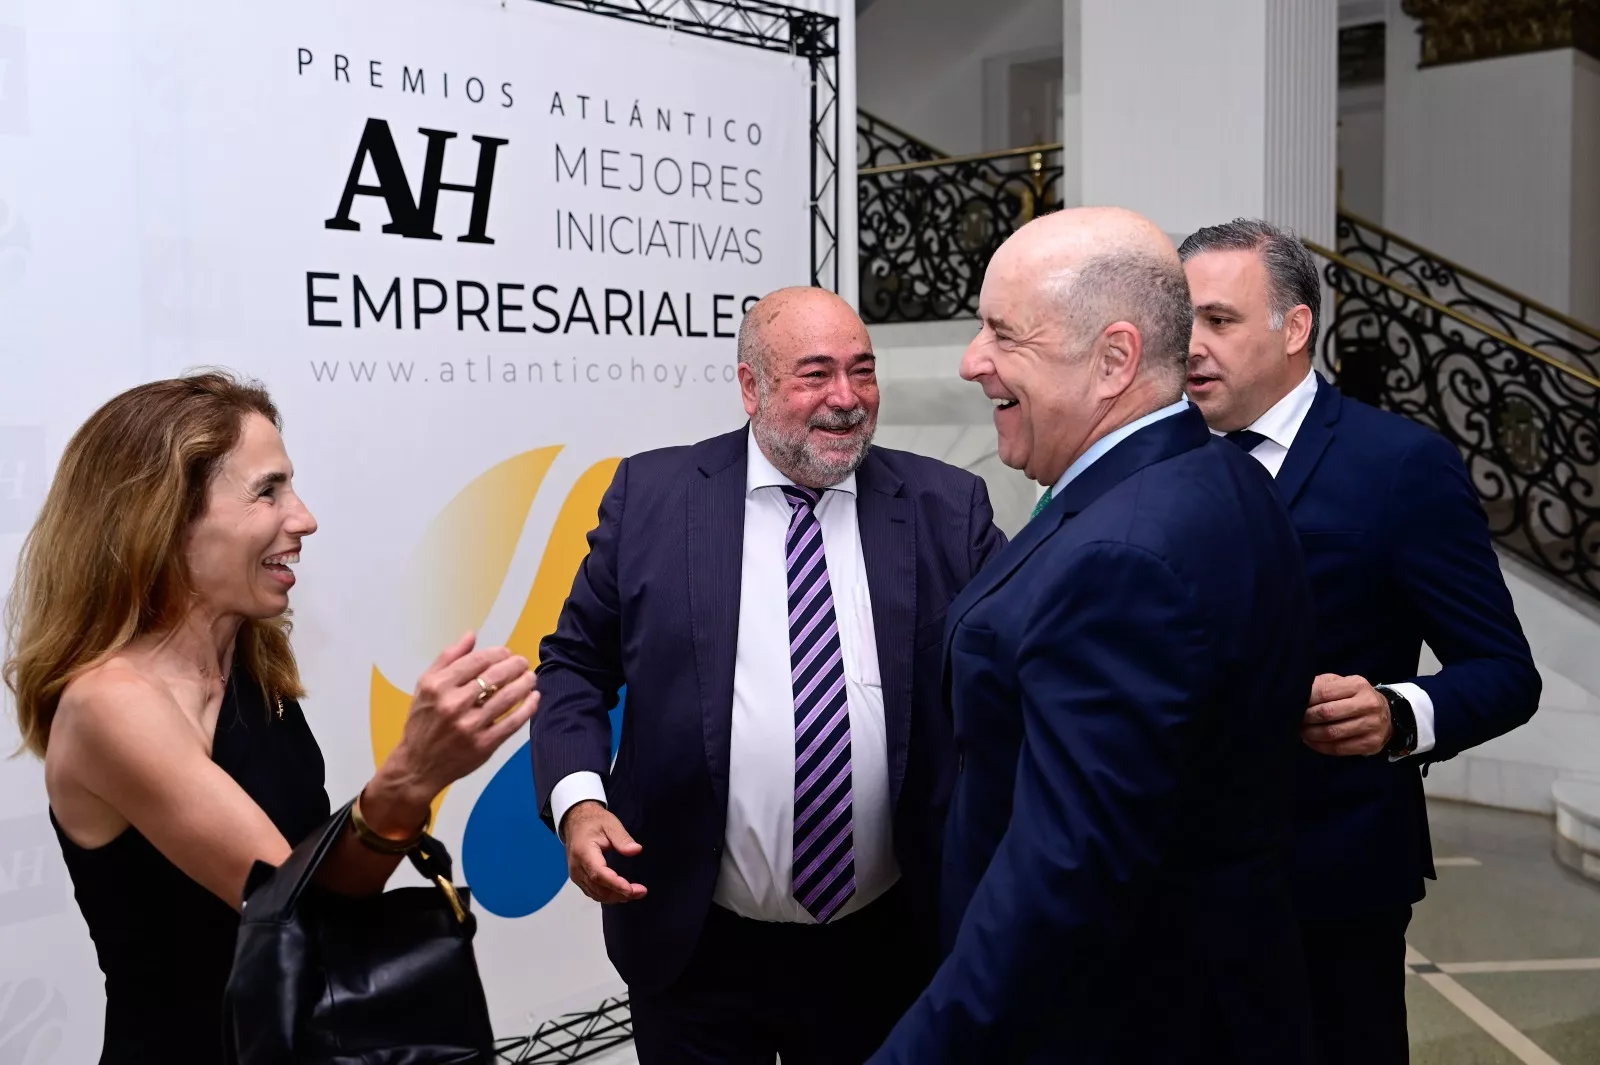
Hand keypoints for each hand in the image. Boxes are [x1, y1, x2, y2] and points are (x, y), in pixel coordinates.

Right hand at [381, 631, 540, 803]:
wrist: (418, 765)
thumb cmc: (423, 722)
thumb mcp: (425, 686)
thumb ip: (448, 658)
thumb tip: (472, 635)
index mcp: (438, 686)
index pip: (477, 660)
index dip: (498, 653)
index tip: (506, 653)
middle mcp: (453, 704)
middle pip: (495, 676)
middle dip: (515, 664)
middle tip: (523, 662)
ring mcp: (470, 726)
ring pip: (508, 697)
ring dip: (525, 683)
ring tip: (531, 677)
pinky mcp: (484, 745)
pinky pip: (513, 722)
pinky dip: (528, 707)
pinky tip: (534, 698)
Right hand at [561, 800, 645, 903]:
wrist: (575, 822)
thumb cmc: (593, 822)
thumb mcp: (610, 824)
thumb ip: (623, 838)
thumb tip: (636, 850)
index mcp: (584, 852)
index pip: (599, 874)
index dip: (615, 884)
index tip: (631, 890)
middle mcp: (577, 868)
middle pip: (598, 889)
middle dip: (620, 894)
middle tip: (641, 892)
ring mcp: (576, 875)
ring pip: (596, 894)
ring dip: (616, 897)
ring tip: (636, 893)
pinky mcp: (578, 879)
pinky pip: (593, 893)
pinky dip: (608, 896)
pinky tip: (622, 893)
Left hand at [1302, 674, 1392, 755]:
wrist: (1386, 715)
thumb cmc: (1354, 697)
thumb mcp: (1341, 684)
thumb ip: (1322, 685)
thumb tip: (1298, 694)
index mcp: (1358, 685)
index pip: (1324, 692)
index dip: (1305, 700)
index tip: (1293, 704)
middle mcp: (1368, 704)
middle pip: (1327, 713)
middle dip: (1306, 718)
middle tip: (1295, 720)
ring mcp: (1372, 725)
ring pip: (1332, 733)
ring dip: (1311, 734)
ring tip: (1301, 732)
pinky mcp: (1371, 743)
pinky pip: (1339, 748)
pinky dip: (1320, 747)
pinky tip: (1312, 742)